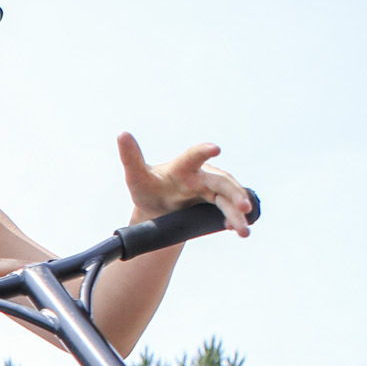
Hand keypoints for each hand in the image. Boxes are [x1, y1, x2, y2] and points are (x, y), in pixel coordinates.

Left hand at [117, 133, 252, 235]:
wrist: (156, 206)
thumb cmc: (147, 187)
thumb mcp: (136, 176)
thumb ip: (131, 157)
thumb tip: (122, 134)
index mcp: (183, 166)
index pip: (194, 156)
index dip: (204, 152)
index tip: (215, 148)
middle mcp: (201, 176)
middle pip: (221, 182)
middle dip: (234, 194)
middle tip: (244, 206)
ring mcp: (209, 191)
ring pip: (227, 200)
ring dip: (238, 214)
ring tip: (243, 231)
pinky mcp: (213, 204)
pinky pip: (226, 211)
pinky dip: (232, 220)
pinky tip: (237, 230)